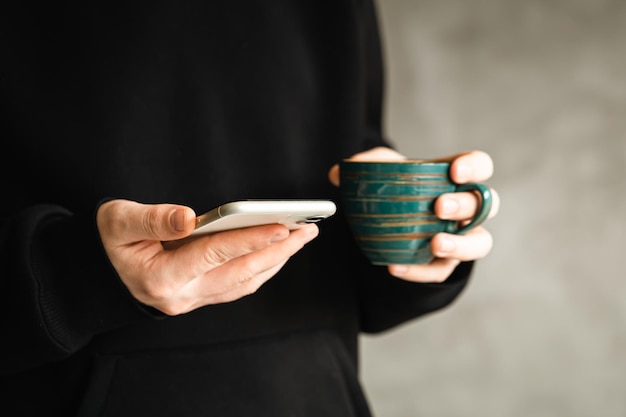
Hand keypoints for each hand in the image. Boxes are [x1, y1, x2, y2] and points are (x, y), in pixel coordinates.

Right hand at [96, 200, 318, 314]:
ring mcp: (194, 300)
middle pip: (240, 273)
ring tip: (303, 237)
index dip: (249, 240)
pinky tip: (280, 252)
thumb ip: (151, 219)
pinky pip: (240, 286)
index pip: (214, 255)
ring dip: (277, 261)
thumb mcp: (117, 221)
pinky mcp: (203, 297)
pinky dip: (263, 269)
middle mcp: (182, 296)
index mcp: (161, 277)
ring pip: (245, 283)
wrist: (104, 272)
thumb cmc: (111, 241)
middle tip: (309, 229)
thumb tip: (188, 217)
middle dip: (278, 251)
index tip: (282, 227)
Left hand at [328, 146, 499, 282]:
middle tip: (439, 207)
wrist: (392, 221)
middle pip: (484, 205)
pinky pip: (440, 271)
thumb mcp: (380, 170)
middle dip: (464, 206)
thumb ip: (363, 166)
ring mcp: (460, 237)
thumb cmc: (397, 189)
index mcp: (456, 177)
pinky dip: (420, 271)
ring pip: (479, 243)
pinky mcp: (444, 263)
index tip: (454, 171)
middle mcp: (466, 209)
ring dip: (461, 243)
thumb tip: (338, 173)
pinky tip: (396, 266)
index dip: (474, 167)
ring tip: (436, 243)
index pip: (480, 166)